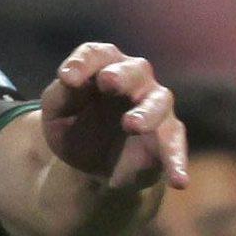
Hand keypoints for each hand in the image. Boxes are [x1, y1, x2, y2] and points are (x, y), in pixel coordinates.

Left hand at [40, 42, 188, 193]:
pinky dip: (177, 161)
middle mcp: (135, 79)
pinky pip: (175, 144)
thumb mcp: (57, 112)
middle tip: (108, 81)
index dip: (83, 63)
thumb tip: (70, 80)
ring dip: (146, 112)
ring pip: (158, 102)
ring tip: (131, 125)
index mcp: (103, 65)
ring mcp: (155, 105)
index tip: (67, 79)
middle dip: (122, 75)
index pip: (96, 54)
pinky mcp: (167, 135)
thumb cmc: (74, 125)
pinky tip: (179, 181)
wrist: (90, 162)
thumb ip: (61, 94)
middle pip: (134, 70)